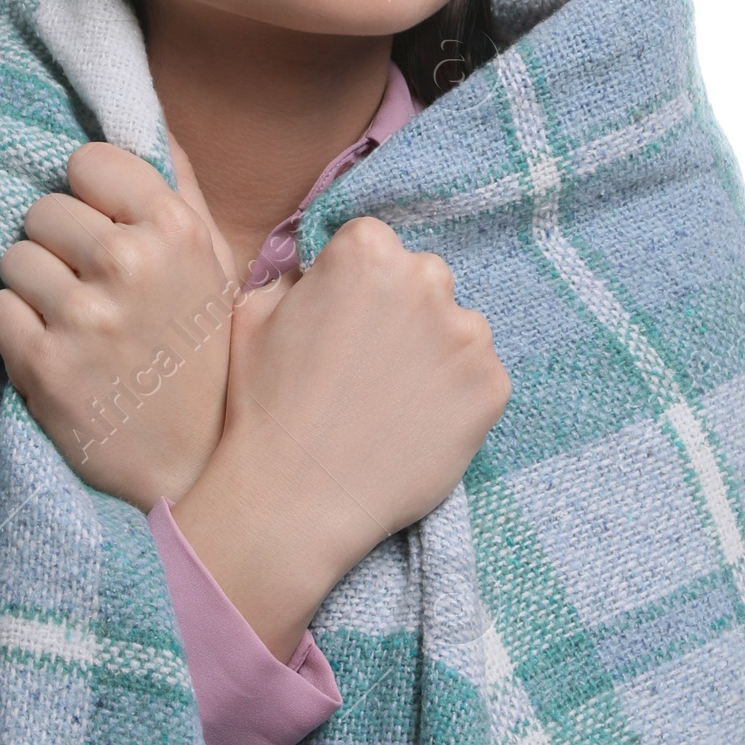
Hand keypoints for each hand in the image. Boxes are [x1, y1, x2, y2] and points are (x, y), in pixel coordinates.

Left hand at [0, 137, 241, 511]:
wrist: (187, 464)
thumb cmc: (197, 354)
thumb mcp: (213, 268)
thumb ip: (178, 189)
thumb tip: (139, 115)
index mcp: (175, 229)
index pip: (86, 162)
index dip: (89, 196)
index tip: (105, 230)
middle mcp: (130, 264)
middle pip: (44, 209)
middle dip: (59, 245)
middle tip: (90, 287)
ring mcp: (84, 316)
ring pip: (14, 257)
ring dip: (35, 288)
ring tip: (74, 321)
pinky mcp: (42, 363)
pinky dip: (16, 329)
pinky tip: (55, 350)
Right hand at [172, 216, 510, 656]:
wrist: (295, 499)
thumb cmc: (263, 405)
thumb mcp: (251, 315)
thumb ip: (293, 277)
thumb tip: (315, 274)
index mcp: (366, 251)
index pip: (373, 245)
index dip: (353, 285)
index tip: (341, 323)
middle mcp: (426, 279)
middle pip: (422, 280)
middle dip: (400, 311)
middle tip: (366, 367)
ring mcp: (467, 334)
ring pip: (456, 329)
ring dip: (432, 354)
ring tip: (389, 403)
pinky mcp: (493, 387)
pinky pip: (479, 379)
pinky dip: (454, 398)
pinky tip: (413, 426)